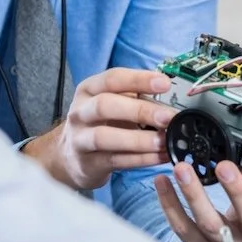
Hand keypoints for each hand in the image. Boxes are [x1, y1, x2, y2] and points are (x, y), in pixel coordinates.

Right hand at [24, 69, 177, 189]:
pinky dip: (141, 159)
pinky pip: (115, 161)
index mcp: (89, 90)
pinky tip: (160, 157)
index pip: (112, 79)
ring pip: (105, 137)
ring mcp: (80, 139)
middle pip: (105, 105)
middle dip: (139, 110)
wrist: (70, 156)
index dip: (139, 79)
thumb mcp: (112, 103)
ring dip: (138, 140)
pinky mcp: (88, 163)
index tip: (164, 83)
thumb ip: (136, 99)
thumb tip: (170, 103)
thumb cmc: (99, 123)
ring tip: (163, 141)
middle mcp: (80, 112)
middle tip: (167, 117)